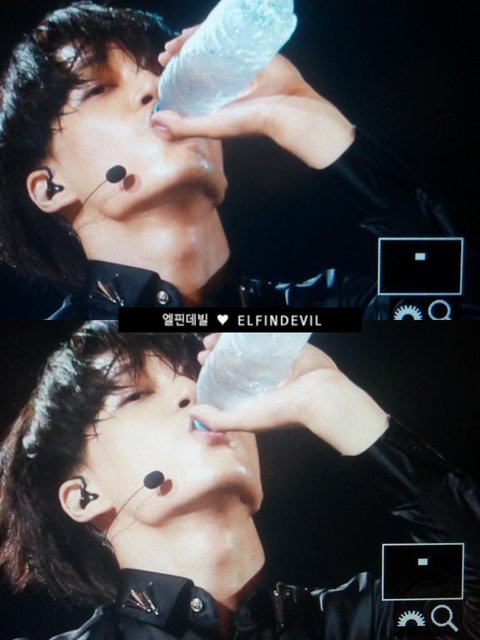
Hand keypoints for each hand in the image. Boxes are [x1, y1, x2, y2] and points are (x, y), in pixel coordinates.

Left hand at [154, 29, 355, 168]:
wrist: (287, 109)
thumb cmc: (250, 121)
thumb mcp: (212, 125)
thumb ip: (184, 126)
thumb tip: (154, 122)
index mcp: (218, 99)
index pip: (191, 83)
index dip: (176, 73)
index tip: (162, 66)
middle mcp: (227, 82)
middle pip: (199, 62)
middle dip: (181, 54)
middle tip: (167, 51)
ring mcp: (241, 64)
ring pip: (213, 47)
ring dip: (194, 41)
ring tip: (178, 40)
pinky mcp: (254, 50)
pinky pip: (232, 35)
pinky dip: (218, 29)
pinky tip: (205, 27)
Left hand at [192, 334, 388, 455]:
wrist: (319, 395)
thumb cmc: (282, 411)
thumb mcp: (246, 420)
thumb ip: (218, 419)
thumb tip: (193, 411)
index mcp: (254, 396)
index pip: (228, 382)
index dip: (212, 372)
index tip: (200, 363)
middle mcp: (263, 378)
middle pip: (234, 362)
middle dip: (217, 354)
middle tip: (205, 349)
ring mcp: (274, 360)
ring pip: (247, 347)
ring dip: (228, 341)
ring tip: (214, 338)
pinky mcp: (285, 346)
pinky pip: (264, 335)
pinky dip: (250, 331)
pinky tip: (235, 328)